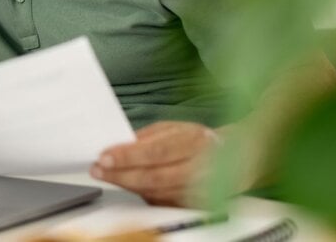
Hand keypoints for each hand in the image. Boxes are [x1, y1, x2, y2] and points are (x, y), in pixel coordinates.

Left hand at [90, 121, 220, 206]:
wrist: (237, 160)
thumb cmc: (200, 142)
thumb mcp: (175, 128)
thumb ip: (147, 137)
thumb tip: (118, 145)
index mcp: (195, 142)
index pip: (156, 151)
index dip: (128, 156)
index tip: (105, 156)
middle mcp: (200, 167)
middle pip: (154, 176)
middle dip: (121, 174)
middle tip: (98, 169)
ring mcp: (199, 190)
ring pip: (156, 193)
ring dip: (128, 185)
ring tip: (107, 176)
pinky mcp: (195, 206)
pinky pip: (163, 203)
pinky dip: (142, 194)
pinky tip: (128, 185)